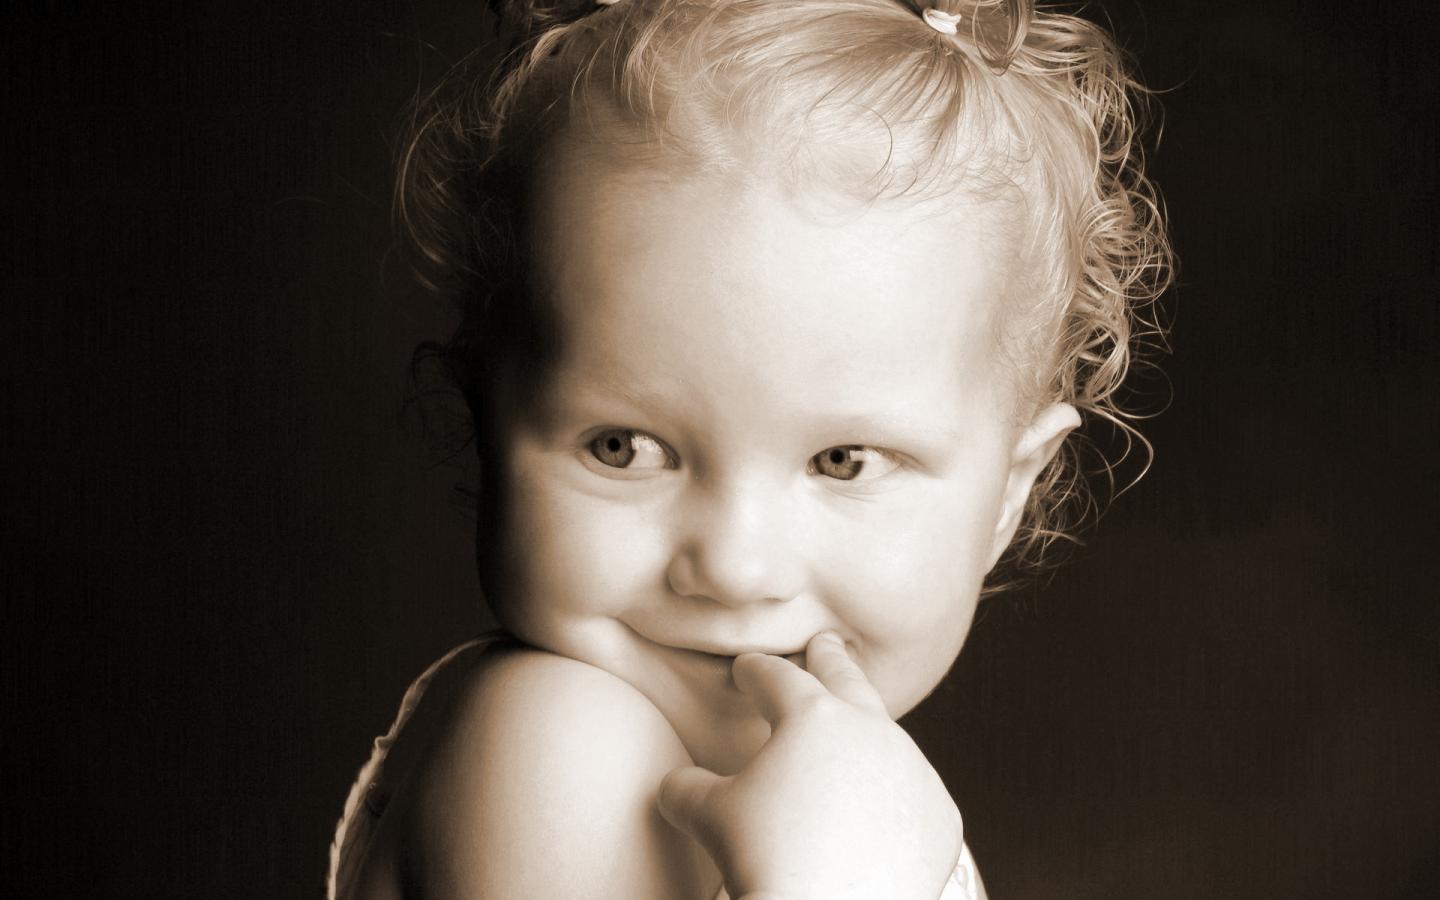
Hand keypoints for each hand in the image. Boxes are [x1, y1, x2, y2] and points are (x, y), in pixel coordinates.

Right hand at [657, 632, 962, 899]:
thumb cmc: (765, 863)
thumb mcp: (707, 815)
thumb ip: (688, 787)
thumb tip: (678, 784)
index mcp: (812, 717)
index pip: (777, 678)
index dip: (757, 671)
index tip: (748, 669)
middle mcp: (871, 730)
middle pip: (847, 682)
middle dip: (830, 661)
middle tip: (826, 643)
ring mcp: (913, 770)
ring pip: (889, 737)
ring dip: (868, 732)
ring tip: (855, 733)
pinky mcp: (941, 814)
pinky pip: (914, 792)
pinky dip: (895, 792)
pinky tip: (879, 806)